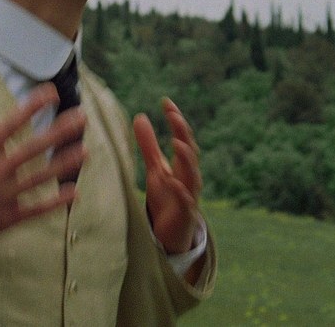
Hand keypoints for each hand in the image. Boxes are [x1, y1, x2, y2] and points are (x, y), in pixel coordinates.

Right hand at [0, 82, 86, 255]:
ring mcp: (2, 196)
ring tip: (86, 151)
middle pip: (34, 147)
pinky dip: (56, 202)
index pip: (11, 122)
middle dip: (60, 131)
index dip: (33, 105)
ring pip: (41, 177)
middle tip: (81, 117)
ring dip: (65, 163)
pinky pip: (36, 209)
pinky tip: (75, 192)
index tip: (52, 93)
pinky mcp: (5, 218)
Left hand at [133, 98, 201, 254]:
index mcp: (182, 164)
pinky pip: (186, 201)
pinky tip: (173, 181)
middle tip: (174, 117)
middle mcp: (189, 176)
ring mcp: (189, 194)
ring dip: (187, 158)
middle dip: (184, 133)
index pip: (182, 137)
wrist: (172, 231)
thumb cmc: (166, 197)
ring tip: (177, 143)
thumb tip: (140, 117)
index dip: (176, 119)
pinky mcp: (185, 213)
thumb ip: (148, 145)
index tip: (166, 102)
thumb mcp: (155, 168)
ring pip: (193, 174)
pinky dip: (181, 191)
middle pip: (190, 151)